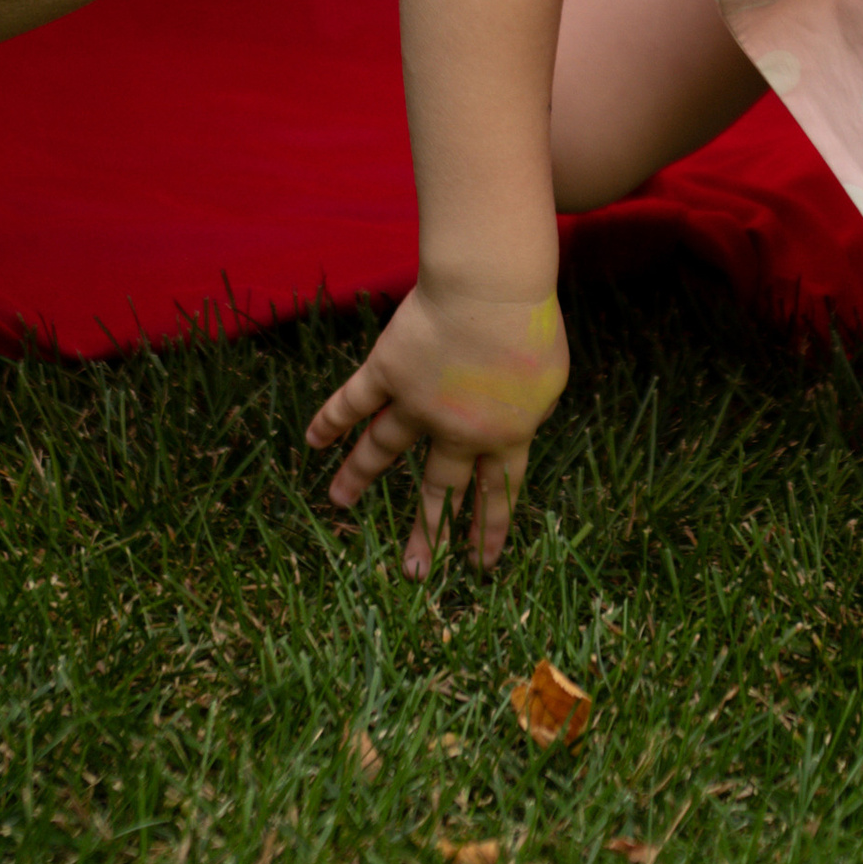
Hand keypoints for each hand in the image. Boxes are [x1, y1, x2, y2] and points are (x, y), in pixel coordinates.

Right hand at [306, 282, 566, 575]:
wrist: (493, 292)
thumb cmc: (532, 329)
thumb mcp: (551, 381)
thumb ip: (532, 411)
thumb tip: (518, 425)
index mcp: (506, 433)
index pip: (498, 492)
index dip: (488, 528)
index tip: (479, 563)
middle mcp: (458, 430)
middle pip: (440, 488)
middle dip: (428, 533)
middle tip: (414, 572)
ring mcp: (418, 403)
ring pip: (383, 448)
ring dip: (358, 476)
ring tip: (337, 501)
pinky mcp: (389, 371)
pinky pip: (353, 402)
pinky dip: (330, 420)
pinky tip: (311, 441)